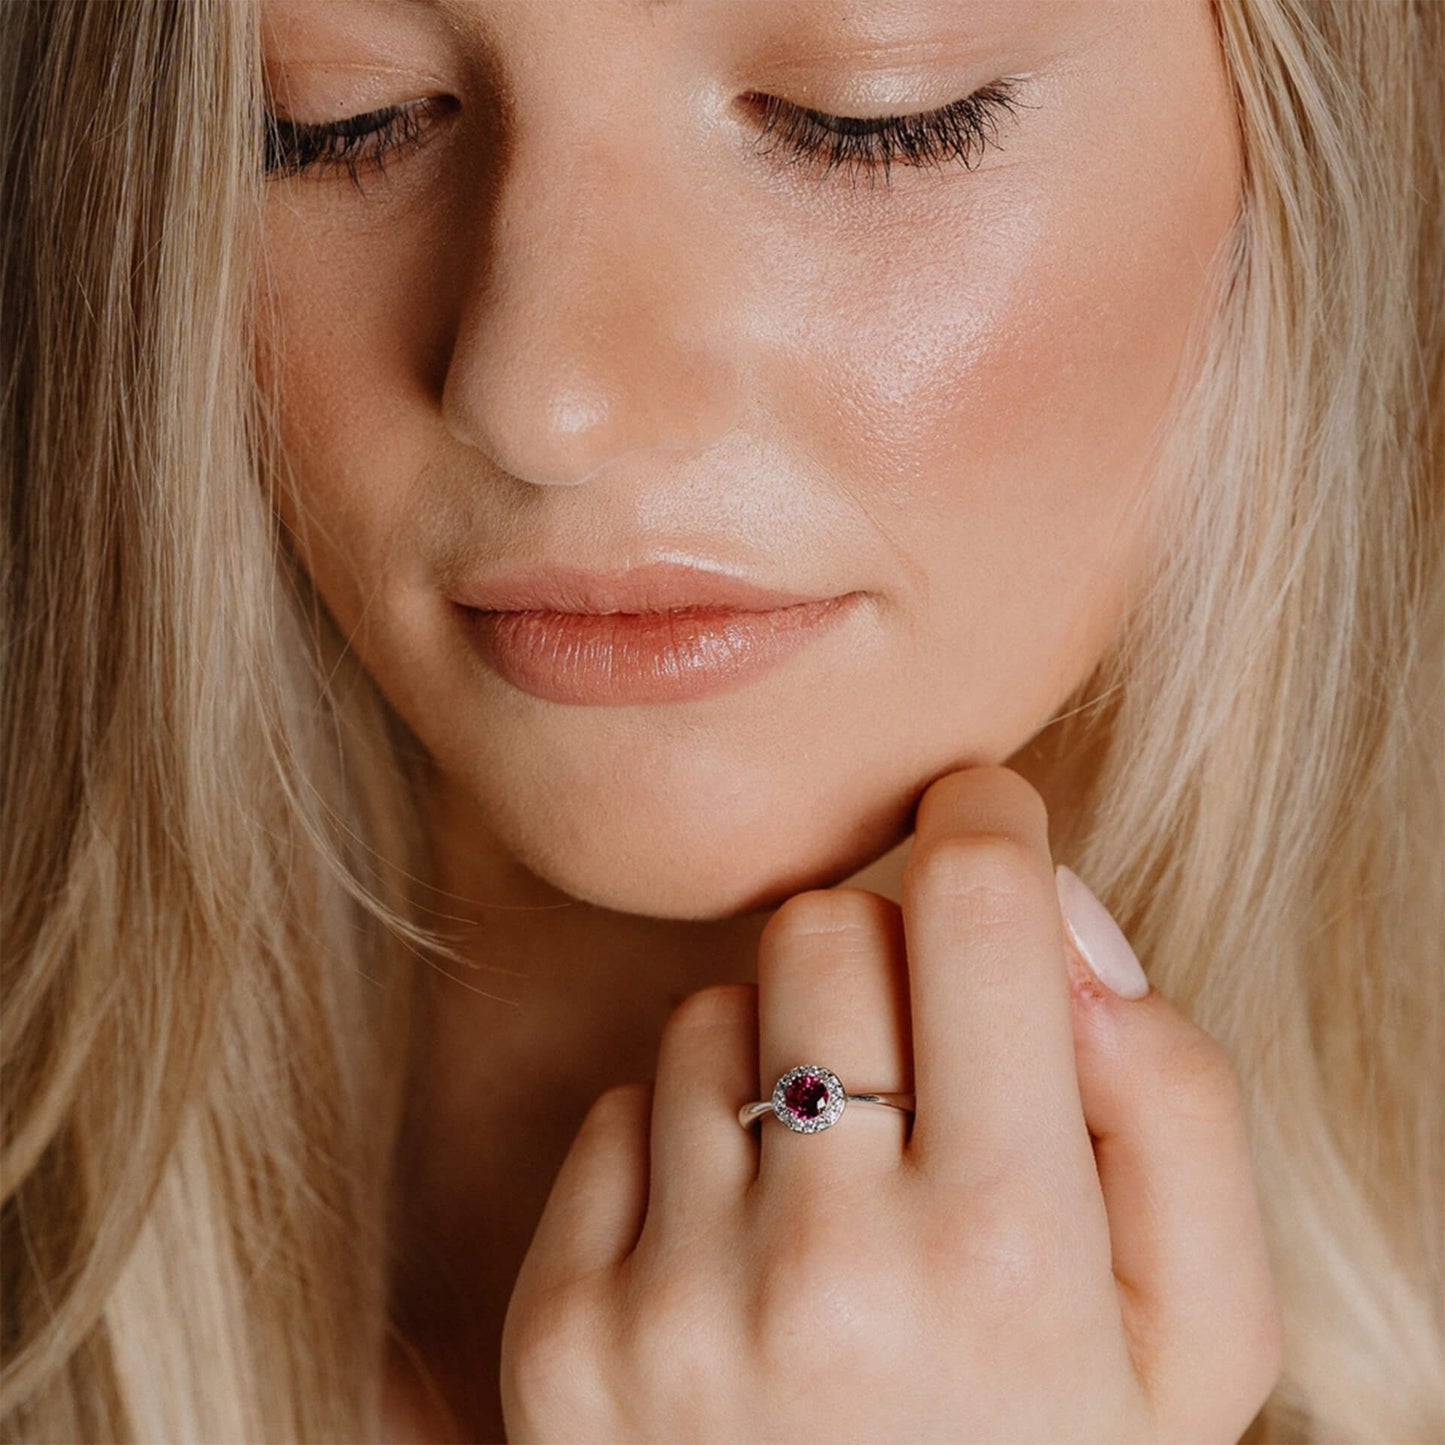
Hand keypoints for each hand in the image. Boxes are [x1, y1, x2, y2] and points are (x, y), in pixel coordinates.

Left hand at [499, 767, 1284, 1442]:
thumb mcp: (1196, 1336)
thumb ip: (1173, 1105)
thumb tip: (1057, 914)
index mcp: (1006, 1252)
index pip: (973, 904)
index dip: (989, 822)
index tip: (984, 811)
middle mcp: (822, 1272)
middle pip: (823, 924)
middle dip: (887, 964)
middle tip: (925, 1076)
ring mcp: (671, 1308)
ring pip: (708, 1006)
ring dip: (780, 1061)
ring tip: (831, 1195)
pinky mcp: (561, 1337)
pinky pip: (616, 1111)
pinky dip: (681, 1149)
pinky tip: (740, 1254)